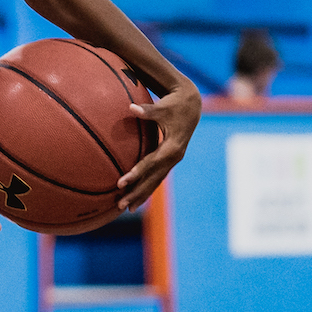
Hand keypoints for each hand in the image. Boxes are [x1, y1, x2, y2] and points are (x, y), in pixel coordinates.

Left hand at [117, 79, 200, 210]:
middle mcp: (174, 156)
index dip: (136, 173)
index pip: (151, 163)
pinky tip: (136, 197)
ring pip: (156, 181)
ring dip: (142, 194)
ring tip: (126, 208)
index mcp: (172, 146)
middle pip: (154, 179)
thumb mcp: (162, 107)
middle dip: (138, 193)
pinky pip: (157, 176)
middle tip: (120, 205)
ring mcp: (173, 159)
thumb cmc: (174, 104)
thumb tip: (131, 108)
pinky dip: (147, 187)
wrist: (191, 104)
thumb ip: (147, 110)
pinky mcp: (170, 159)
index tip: (120, 183)